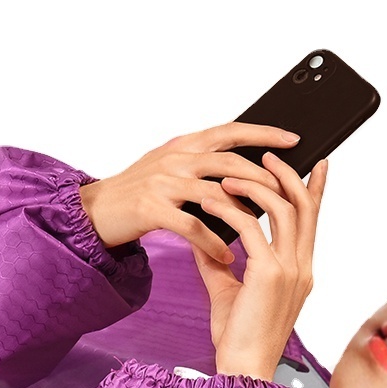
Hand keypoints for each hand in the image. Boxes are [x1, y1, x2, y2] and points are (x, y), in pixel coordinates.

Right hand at [78, 122, 301, 264]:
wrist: (93, 212)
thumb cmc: (134, 194)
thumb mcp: (168, 168)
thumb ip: (200, 164)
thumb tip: (243, 171)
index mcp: (183, 145)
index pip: (231, 131)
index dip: (264, 133)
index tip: (293, 140)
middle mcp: (174, 158)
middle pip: (232, 163)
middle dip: (264, 179)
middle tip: (288, 196)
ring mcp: (163, 182)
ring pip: (217, 194)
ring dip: (243, 216)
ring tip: (261, 233)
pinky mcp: (152, 209)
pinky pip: (194, 226)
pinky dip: (214, 244)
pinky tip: (226, 256)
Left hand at [191, 152, 326, 381]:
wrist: (241, 368)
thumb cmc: (237, 337)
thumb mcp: (226, 290)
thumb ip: (217, 260)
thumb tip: (201, 234)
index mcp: (300, 270)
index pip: (312, 220)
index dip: (316, 189)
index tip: (316, 163)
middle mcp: (302, 266)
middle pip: (304, 205)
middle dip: (286, 174)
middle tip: (266, 154)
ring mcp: (290, 270)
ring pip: (284, 209)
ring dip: (256, 185)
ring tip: (229, 175)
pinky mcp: (269, 274)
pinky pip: (252, 228)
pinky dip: (232, 210)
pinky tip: (213, 202)